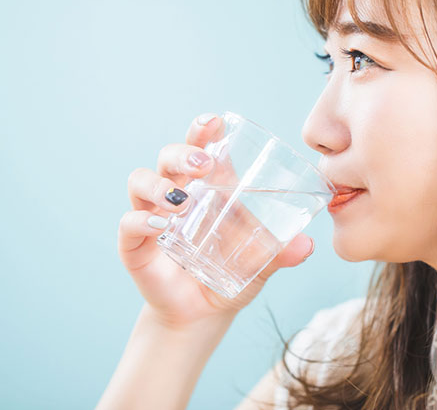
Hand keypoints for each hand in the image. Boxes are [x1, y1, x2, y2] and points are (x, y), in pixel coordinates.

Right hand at [118, 113, 314, 328]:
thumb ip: (280, 253)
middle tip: (202, 165)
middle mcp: (175, 193)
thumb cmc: (230, 274)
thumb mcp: (260, 264)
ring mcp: (152, 215)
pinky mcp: (134, 245)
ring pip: (141, 181)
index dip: (203, 130)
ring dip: (158, 184)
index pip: (200, 147)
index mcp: (206, 186)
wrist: (203, 315)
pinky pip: (129, 223)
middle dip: (183, 153)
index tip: (215, 121)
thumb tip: (307, 245)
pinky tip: (157, 224)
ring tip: (181, 200)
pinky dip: (140, 220)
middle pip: (168, 157)